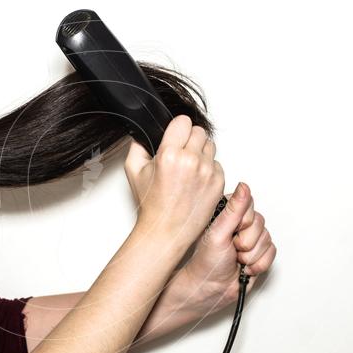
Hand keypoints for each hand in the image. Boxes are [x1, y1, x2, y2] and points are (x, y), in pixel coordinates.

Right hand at [124, 115, 224, 250]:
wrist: (167, 230)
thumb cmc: (152, 205)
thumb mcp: (133, 170)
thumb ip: (138, 145)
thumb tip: (145, 133)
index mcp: (170, 155)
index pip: (183, 121)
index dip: (177, 129)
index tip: (174, 137)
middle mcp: (191, 161)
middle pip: (198, 131)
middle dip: (189, 139)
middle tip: (180, 154)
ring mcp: (207, 172)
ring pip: (210, 145)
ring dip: (200, 152)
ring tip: (188, 168)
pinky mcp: (218, 182)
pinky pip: (217, 163)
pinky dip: (208, 168)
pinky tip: (195, 180)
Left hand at [178, 182, 275, 313]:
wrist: (210, 290)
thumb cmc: (207, 263)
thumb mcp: (218, 233)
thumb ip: (233, 210)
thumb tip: (243, 186)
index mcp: (227, 214)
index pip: (249, 204)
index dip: (243, 222)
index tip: (231, 232)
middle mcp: (239, 224)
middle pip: (261, 223)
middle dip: (247, 242)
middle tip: (232, 249)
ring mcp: (250, 239)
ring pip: (267, 239)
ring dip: (251, 255)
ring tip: (236, 260)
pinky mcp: (258, 253)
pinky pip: (272, 252)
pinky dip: (259, 264)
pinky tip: (245, 268)